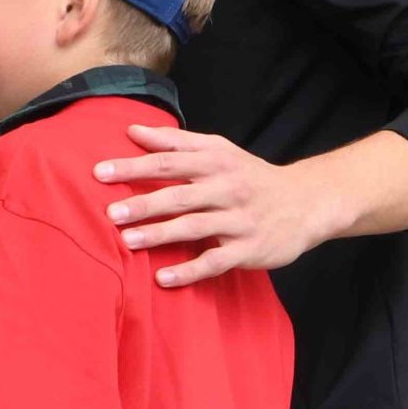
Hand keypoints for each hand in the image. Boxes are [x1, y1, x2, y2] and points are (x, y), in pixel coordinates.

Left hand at [94, 123, 329, 287]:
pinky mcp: (250, 249)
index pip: (168, 161)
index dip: (134, 166)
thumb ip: (175, 141)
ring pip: (195, 228)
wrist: (307, 202)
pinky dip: (189, 271)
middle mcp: (227, 189)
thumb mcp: (219, 150)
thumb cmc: (249, 175)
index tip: (100, 172)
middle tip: (110, 212)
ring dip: (160, 235)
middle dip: (143, 204)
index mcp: (216, 163)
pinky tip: (162, 279)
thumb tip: (132, 130)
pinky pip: (216, 262)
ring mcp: (239, 221)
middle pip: (180, 195)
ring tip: (127, 241)